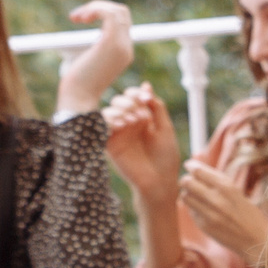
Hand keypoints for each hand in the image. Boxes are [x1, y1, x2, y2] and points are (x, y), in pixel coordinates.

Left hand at [56, 0, 135, 113]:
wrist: (79, 99)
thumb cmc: (77, 83)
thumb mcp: (85, 58)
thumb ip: (89, 44)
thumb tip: (80, 20)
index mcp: (123, 52)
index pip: (122, 22)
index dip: (102, 14)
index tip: (81, 19)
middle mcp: (127, 48)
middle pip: (122, 13)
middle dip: (98, 7)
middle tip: (77, 17)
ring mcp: (122, 46)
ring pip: (117, 10)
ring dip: (94, 7)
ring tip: (77, 17)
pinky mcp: (111, 43)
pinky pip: (109, 14)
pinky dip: (94, 9)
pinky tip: (80, 18)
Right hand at [102, 83, 181, 197]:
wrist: (160, 182)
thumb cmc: (166, 157)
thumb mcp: (165, 128)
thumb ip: (156, 107)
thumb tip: (146, 85)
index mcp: (141, 118)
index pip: (133, 97)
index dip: (137, 93)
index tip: (146, 97)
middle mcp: (128, 123)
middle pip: (120, 101)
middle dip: (130, 101)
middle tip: (142, 114)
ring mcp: (118, 134)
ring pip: (109, 111)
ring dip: (120, 110)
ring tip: (133, 120)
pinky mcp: (109, 145)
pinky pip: (102, 127)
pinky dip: (110, 121)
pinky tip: (122, 124)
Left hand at [180, 161, 267, 260]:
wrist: (256, 241)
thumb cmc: (249, 214)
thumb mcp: (237, 192)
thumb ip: (217, 182)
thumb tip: (196, 168)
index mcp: (227, 187)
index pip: (198, 171)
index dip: (191, 166)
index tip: (190, 165)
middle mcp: (217, 199)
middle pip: (187, 182)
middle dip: (186, 179)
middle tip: (189, 181)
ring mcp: (209, 214)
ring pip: (185, 196)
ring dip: (188, 193)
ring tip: (195, 195)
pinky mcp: (204, 226)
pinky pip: (191, 211)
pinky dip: (193, 207)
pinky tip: (203, 209)